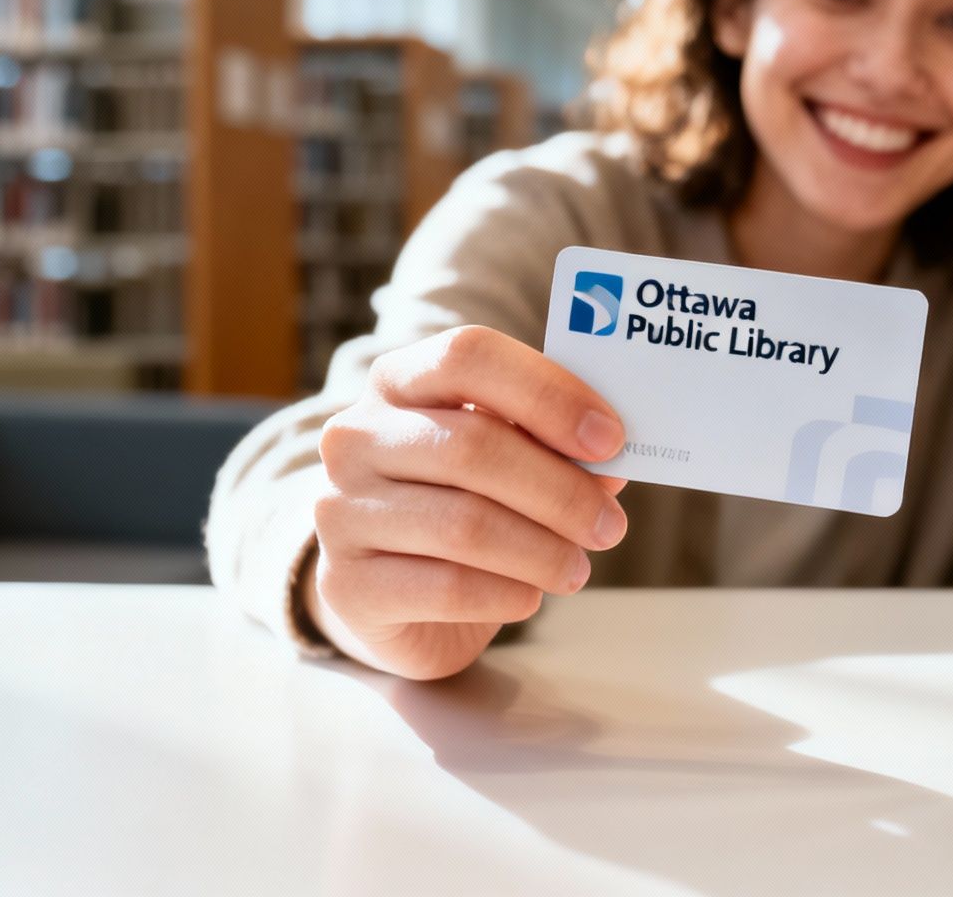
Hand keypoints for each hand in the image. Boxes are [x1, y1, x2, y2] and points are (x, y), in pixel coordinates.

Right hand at [306, 325, 628, 678]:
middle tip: (610, 524)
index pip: (468, 356)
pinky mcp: (347, 586)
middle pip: (472, 447)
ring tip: (577, 567)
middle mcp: (356, 437)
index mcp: (398, 381)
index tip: (610, 439)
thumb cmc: (456, 504)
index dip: (548, 394)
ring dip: (542, 550)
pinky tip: (529, 597)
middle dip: (559, 490)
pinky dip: (506, 593)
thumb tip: (612, 460)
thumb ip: (550, 447)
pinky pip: (446, 587)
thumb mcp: (501, 459)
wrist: (380, 590)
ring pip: (464, 524)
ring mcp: (340, 510)